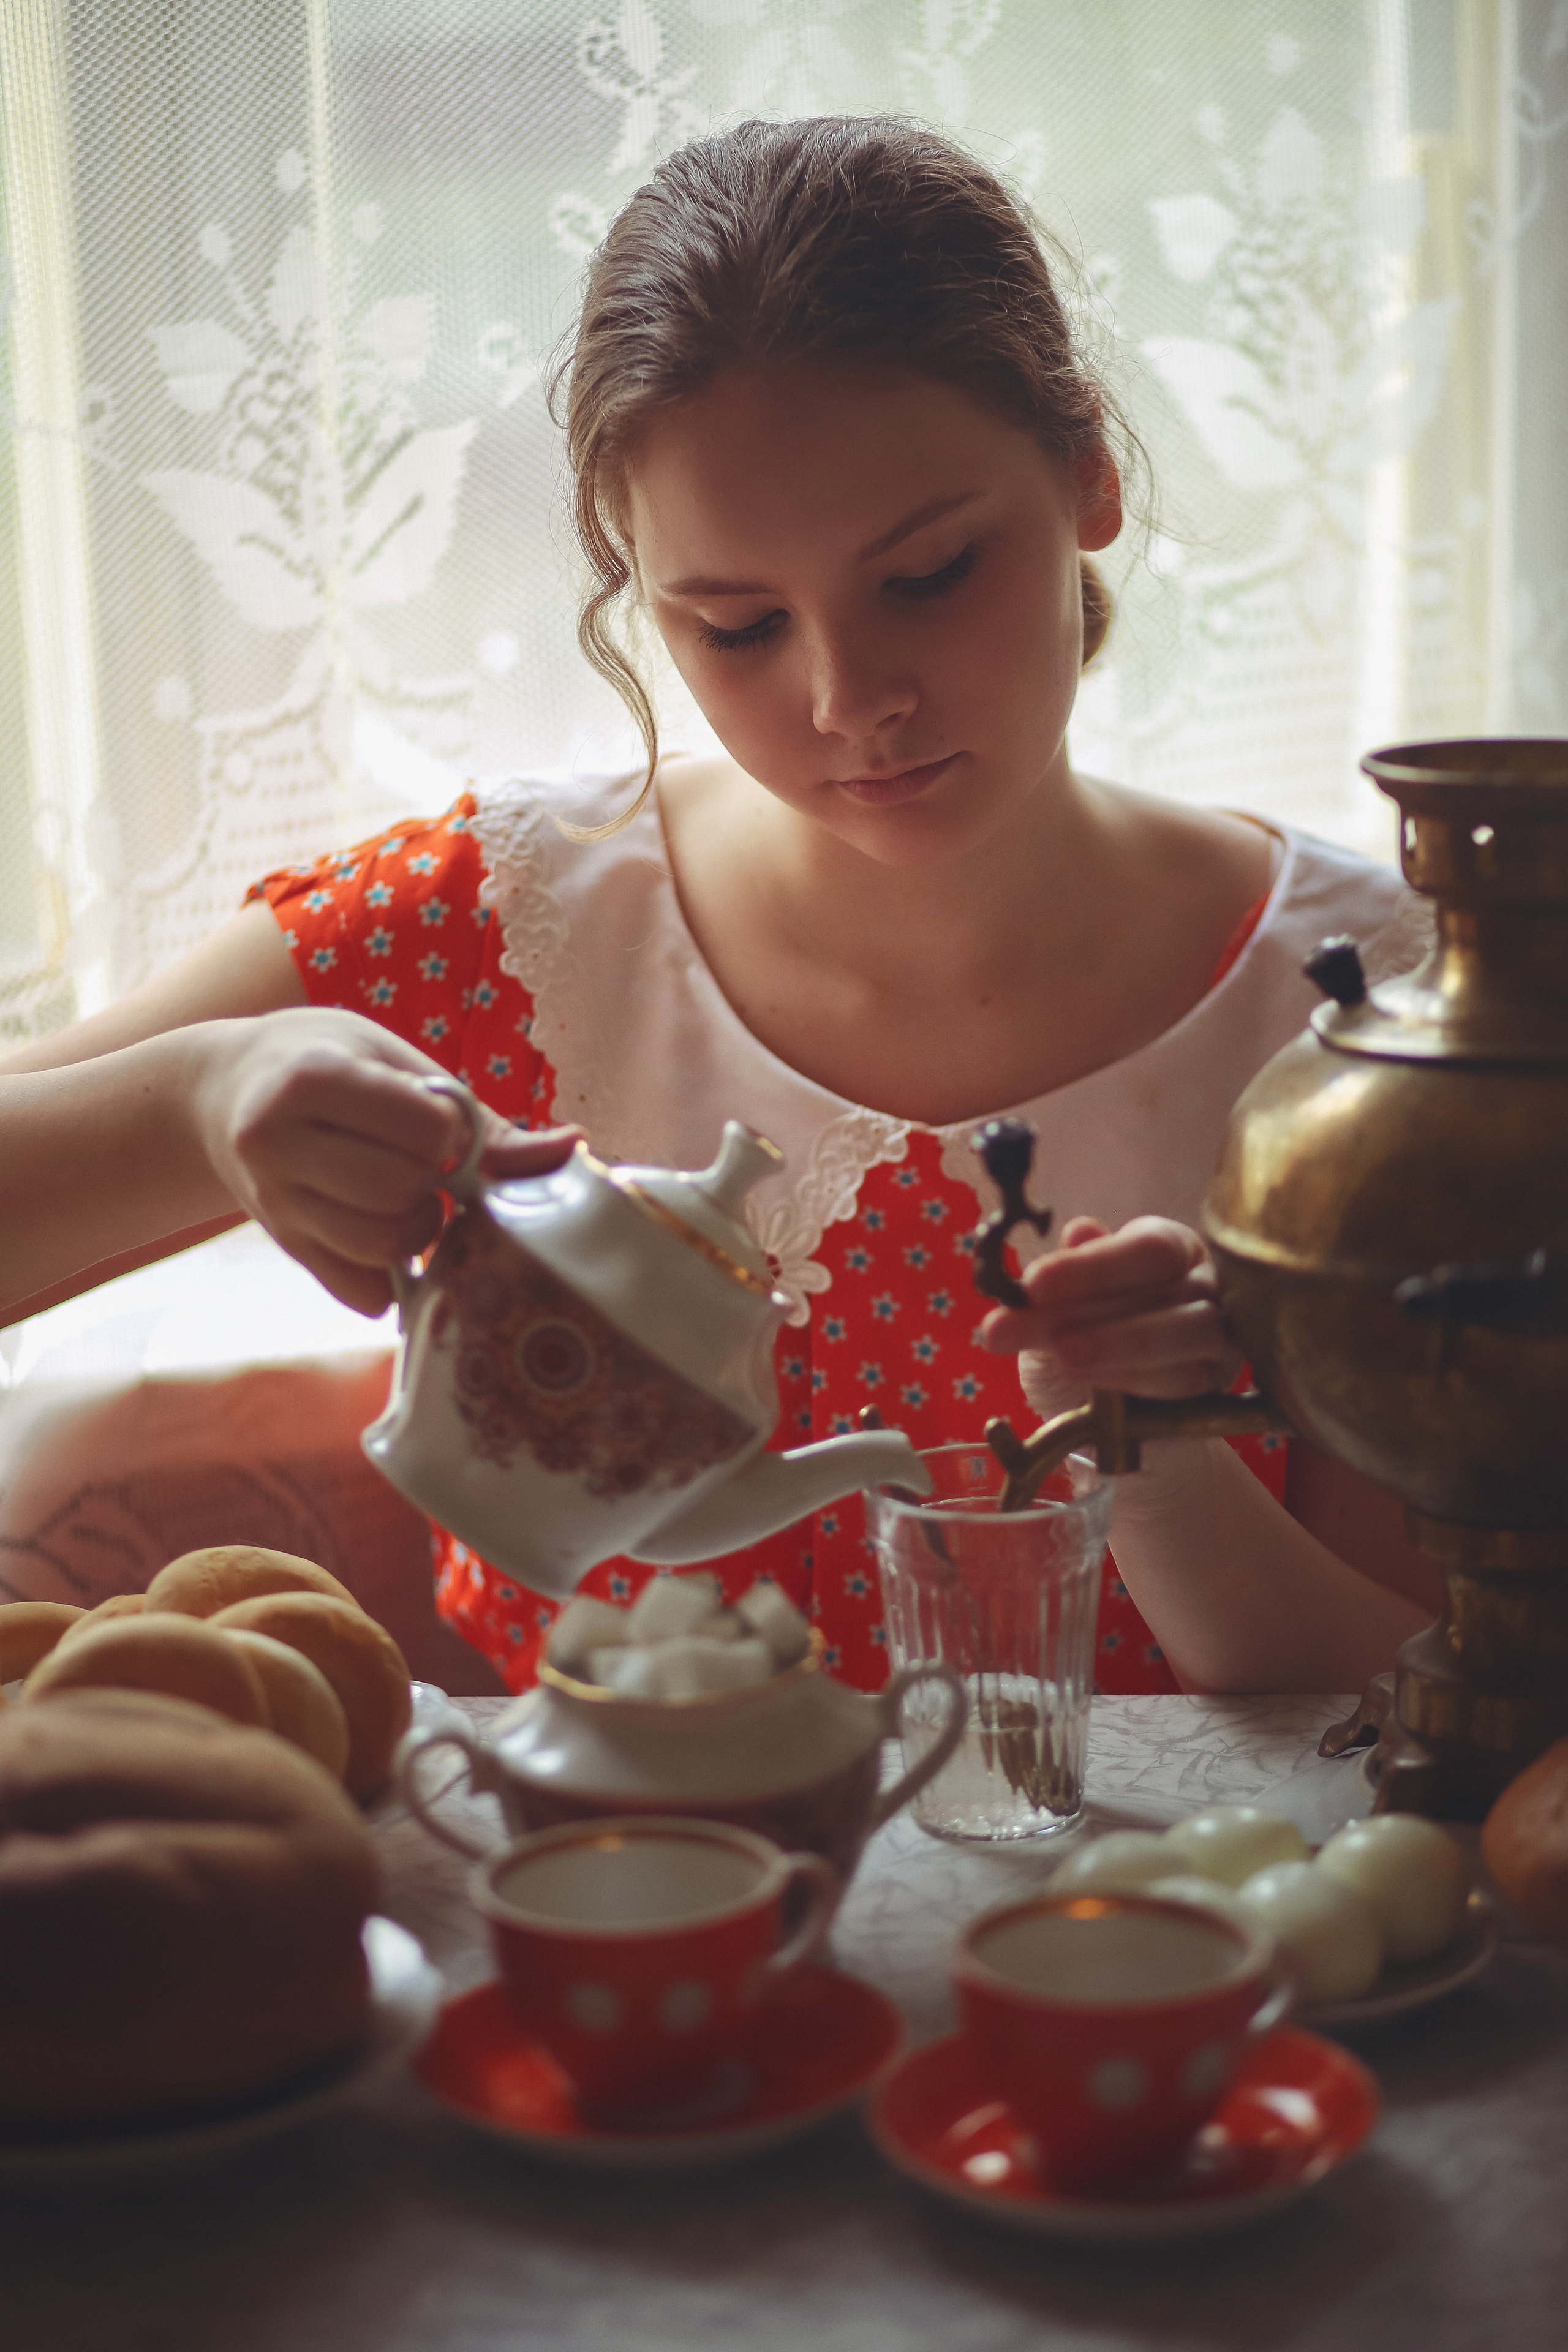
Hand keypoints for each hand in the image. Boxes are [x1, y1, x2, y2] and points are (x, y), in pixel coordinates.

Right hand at [193, 1007, 579, 1313]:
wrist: (219, 1091)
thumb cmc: (324, 1061)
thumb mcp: (393, 1059)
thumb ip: (480, 1116)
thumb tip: (574, 1148)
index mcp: (311, 1078)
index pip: (424, 1130)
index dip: (450, 1131)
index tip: (434, 1120)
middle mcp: (278, 1144)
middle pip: (402, 1192)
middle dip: (434, 1182)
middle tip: (421, 1161)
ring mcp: (274, 1203)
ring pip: (384, 1245)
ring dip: (418, 1228)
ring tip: (407, 1193)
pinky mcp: (284, 1247)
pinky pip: (362, 1293)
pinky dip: (391, 1273)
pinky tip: (383, 1228)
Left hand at [979, 1213, 1244, 1423]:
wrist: (1104, 1410)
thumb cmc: (1084, 1336)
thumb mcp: (1060, 1307)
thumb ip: (1065, 1277)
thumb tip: (1079, 1232)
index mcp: (1171, 1245)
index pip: (1146, 1247)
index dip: (1091, 1266)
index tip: (1033, 1283)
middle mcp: (1204, 1281)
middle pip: (1165, 1286)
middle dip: (1088, 1305)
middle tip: (1021, 1325)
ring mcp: (1220, 1332)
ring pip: (1184, 1330)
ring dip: (1116, 1342)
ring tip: (1061, 1354)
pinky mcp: (1217, 1380)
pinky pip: (1182, 1378)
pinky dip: (1129, 1377)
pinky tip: (1084, 1378)